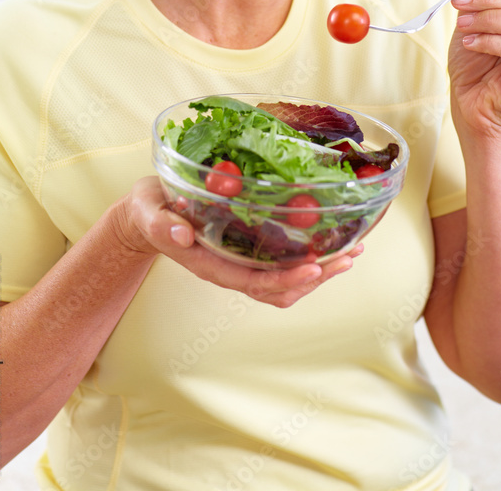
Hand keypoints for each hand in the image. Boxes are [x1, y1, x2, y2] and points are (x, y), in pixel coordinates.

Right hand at [113, 176, 362, 308]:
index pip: (252, 280)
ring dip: (320, 273)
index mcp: (208, 263)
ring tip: (352, 253)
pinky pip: (282, 266)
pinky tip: (331, 244)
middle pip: (277, 288)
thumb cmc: (150, 210)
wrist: (148, 214)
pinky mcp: (247, 251)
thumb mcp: (148, 212)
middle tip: (348, 257)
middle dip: (315, 278)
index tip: (314, 268)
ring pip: (285, 282)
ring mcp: (240, 263)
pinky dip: (310, 260)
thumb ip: (160, 225)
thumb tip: (180, 235)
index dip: (285, 278)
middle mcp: (229, 268)